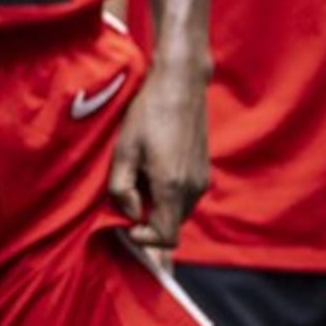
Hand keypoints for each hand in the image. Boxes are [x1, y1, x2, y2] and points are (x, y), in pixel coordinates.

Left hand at [107, 55, 208, 251]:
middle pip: (172, 226)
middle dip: (149, 220)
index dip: (144, 239)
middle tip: (129, 196)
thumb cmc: (148, 114)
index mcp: (172, 186)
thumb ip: (122, 190)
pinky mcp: (204, 170)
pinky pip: (185, 197)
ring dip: (159, 206)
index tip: (127, 224)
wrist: (180, 85)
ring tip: (141, 178)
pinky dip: (169, 194)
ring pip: (178, 212)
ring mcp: (202, 179)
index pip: (166, 238)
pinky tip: (155, 168)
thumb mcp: (123, 151)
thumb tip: (130, 213)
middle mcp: (193, 188)